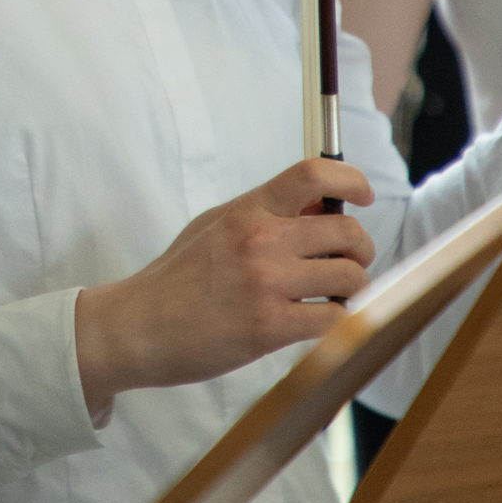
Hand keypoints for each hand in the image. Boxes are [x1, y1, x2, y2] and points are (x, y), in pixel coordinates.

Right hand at [73, 157, 374, 421]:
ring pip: (349, 277)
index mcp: (247, 210)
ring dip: (351, 288)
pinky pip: (333, 318)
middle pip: (346, 231)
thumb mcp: (217, 226)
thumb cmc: (178, 277)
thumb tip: (322, 205)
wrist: (137, 325)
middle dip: (360, 249)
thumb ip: (266, 213)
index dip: (351, 180)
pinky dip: (335, 321)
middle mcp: (260, 240)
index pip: (312, 175)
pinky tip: (317, 320)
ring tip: (331, 295)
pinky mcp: (269, 327)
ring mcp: (265, 284)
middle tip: (349, 262)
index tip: (364, 196)